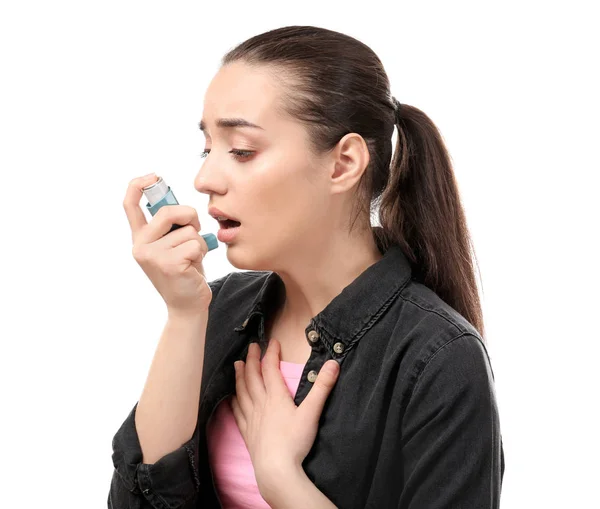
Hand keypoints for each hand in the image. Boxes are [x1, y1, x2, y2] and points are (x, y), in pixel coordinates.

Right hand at [123, 173, 212, 314]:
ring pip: (188, 230)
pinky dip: (202, 253)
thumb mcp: (173, 245)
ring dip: (198, 242)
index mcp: (140, 238)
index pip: (130, 205)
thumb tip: (180, 207)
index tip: (154, 176)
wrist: (187, 305)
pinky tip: (194, 267)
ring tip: (191, 258)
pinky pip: (196, 244)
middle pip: (169, 211)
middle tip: (194, 232)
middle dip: (190, 217)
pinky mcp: (169, 264)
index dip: (139, 185)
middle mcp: (140, 245)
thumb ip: (171, 226)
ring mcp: (152, 255)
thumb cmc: (185, 271)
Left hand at [230, 339, 339, 490]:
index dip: (271, 353)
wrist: (276, 470)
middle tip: (251, 346)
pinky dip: (234, 401)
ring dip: (240, 376)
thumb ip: (322, 387)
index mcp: (276, 397)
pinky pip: (237, 412)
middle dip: (252, 359)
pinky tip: (232, 398)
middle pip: (253, 376)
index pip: (270, 368)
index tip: (272, 341)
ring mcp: (251, 418)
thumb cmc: (295, 442)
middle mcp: (261, 404)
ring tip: (238, 364)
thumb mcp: (312, 412)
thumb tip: (334, 364)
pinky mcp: (247, 432)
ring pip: (242, 391)